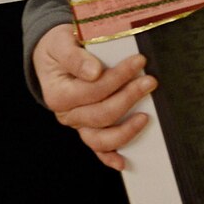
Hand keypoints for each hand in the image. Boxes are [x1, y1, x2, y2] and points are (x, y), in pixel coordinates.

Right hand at [32, 24, 156, 169]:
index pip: (93, 90)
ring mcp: (78, 124)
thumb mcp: (60, 43)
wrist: (53, 55)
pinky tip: (124, 161)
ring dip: (126, 130)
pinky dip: (110, 158)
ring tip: (146, 116)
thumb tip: (94, 72)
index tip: (140, 61)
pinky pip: (98, 149)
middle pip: (101, 114)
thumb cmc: (59, 46)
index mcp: (59, 93)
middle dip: (128, 98)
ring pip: (100, 139)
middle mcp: (67, 114)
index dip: (118, 77)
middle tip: (150, 81)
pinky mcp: (87, 129)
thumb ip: (75, 57)